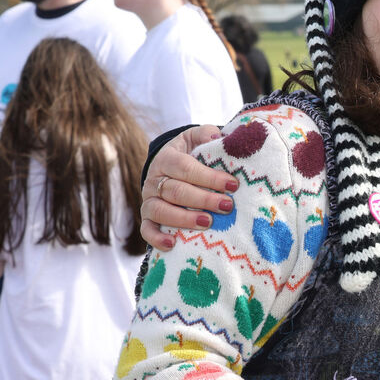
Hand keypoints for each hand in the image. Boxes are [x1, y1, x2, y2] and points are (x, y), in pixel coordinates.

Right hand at [140, 125, 235, 249]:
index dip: (209, 177)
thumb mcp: (196, 139)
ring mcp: (149, 200)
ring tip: (207, 223)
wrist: (170, 167)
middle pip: (176, 191)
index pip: (186, 168)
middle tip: (227, 206)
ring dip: (183, 219)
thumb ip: (206, 135)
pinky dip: (156, 238)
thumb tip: (217, 137)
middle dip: (203, 199)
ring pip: (161, 211)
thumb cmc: (191, 154)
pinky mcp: (147, 218)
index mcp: (167, 158)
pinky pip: (146, 230)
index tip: (232, 184)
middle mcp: (154, 180)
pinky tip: (172, 244)